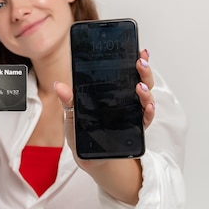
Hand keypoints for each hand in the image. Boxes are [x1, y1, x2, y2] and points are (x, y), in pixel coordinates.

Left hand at [52, 49, 155, 204]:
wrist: (90, 158)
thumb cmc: (82, 134)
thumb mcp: (72, 116)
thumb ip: (69, 102)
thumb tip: (59, 86)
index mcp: (111, 92)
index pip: (124, 72)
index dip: (133, 60)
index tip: (138, 50)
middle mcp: (125, 100)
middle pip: (139, 80)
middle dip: (142, 70)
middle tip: (139, 62)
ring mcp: (132, 113)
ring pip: (146, 97)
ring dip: (146, 90)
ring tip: (139, 87)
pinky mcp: (135, 129)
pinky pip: (146, 119)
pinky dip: (149, 112)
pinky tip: (148, 107)